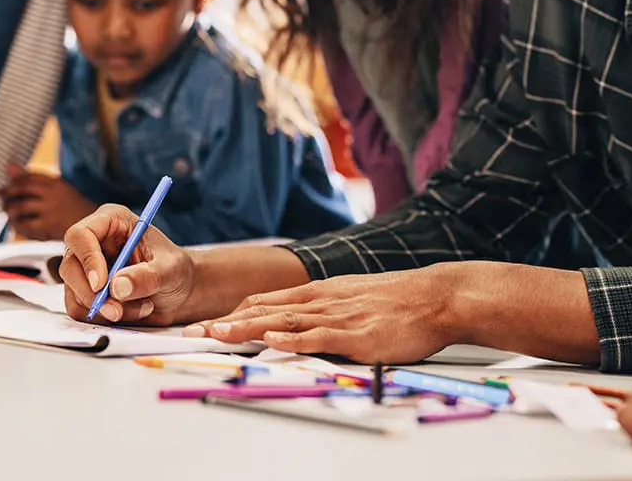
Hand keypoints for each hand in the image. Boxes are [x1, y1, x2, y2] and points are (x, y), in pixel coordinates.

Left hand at [1, 165, 94, 241]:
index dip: (12, 183)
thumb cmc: (70, 206)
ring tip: (9, 214)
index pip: (28, 177)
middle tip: (2, 201)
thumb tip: (8, 165)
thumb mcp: (56, 188)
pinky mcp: (50, 226)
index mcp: (56, 182)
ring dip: (10, 210)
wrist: (92, 228)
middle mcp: (54, 193)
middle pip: (22, 189)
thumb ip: (32, 177)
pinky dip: (17, 225)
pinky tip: (17, 226)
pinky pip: (26, 225)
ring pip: (21, 207)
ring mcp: (52, 209)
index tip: (3, 190)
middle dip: (8, 195)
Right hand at [59, 204, 194, 325]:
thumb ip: (148, 276)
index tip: (101, 284)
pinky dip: (104, 318)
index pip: (81, 235)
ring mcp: (87, 269)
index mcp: (112, 221)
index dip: (87, 259)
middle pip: (69, 266)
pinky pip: (80, 310)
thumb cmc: (178, 270)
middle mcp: (94, 243)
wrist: (181, 291)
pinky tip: (133, 311)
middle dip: (91, 293)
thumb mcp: (171, 270)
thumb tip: (117, 287)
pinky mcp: (86, 292)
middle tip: (117, 309)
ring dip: (105, 309)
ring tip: (142, 307)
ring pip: (74, 292)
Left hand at [185, 265, 458, 362]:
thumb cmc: (400, 300)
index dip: (236, 312)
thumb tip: (301, 321)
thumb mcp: (356, 296)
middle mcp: (324, 300)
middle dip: (228, 322)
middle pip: (267, 309)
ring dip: (248, 329)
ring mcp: (340, 316)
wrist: (437, 296)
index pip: (268, 300)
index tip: (208, 322)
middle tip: (194, 332)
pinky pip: (321, 337)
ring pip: (285, 321)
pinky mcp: (358, 334)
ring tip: (217, 334)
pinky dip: (295, 339)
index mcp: (322, 292)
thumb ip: (327, 308)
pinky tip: (273, 340)